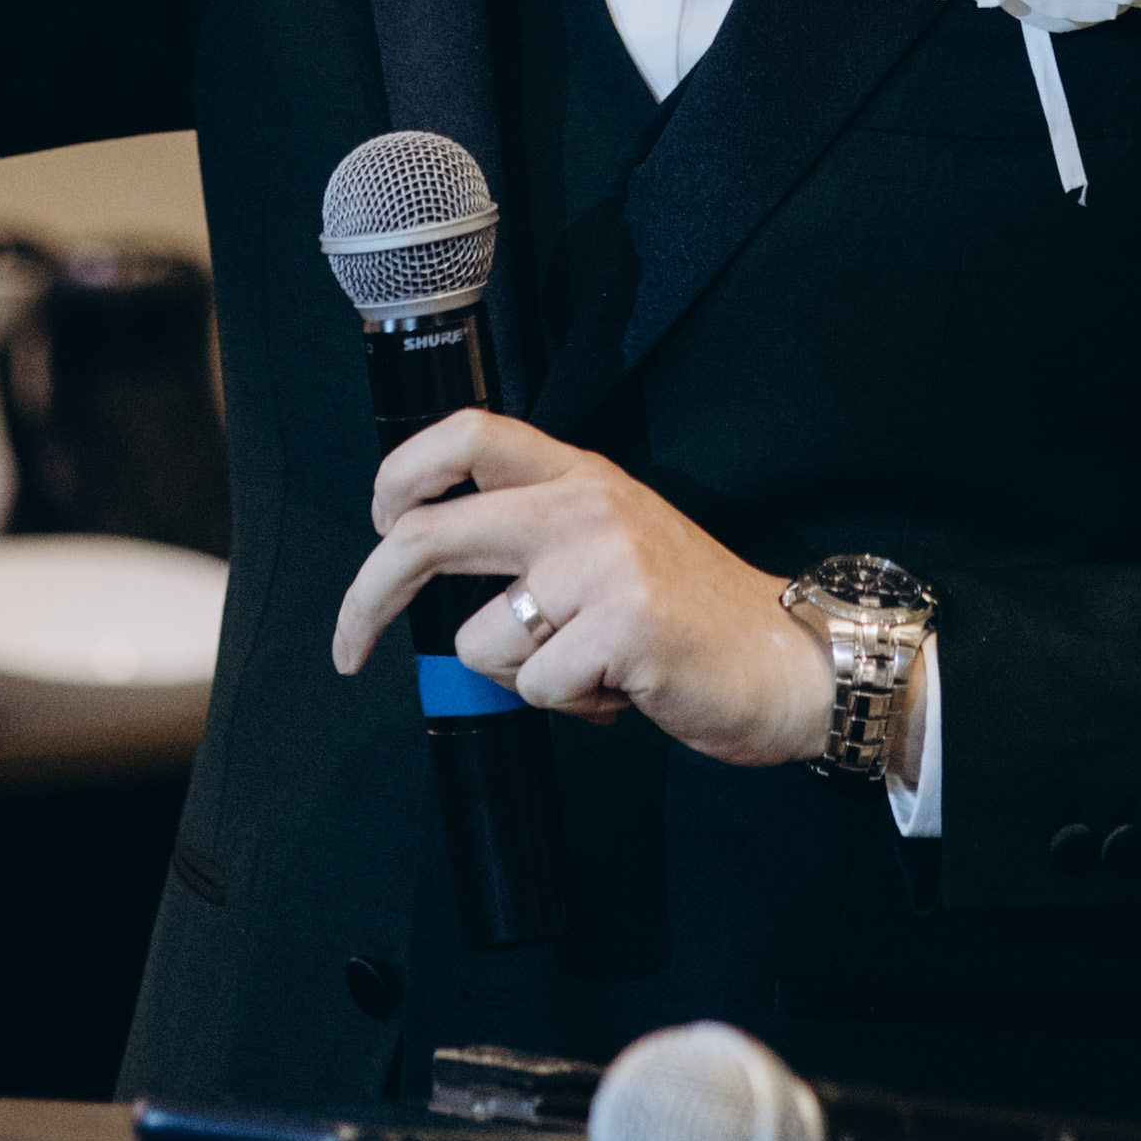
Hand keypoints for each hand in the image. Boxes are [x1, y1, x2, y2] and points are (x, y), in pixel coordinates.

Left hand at [330, 412, 842, 773]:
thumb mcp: (611, 545)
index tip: (376, 525)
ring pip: (479, 642)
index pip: (467, 432)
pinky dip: (567, 708)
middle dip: (367, 596)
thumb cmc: (690, 616)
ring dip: (519, 678)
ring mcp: (605, 562)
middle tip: (349, 647)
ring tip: (588, 669)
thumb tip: (430, 579)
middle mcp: (586, 504)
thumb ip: (535, 542)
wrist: (791, 660)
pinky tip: (619, 690)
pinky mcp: (623, 625)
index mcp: (580, 474)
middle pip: (430, 534)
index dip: (400, 474)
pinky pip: (536, 688)